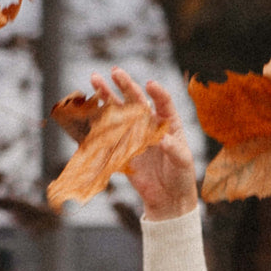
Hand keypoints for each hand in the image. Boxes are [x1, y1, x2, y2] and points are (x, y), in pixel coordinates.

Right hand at [91, 66, 198, 220]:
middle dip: (126, 86)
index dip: (157, 93)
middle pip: (137, 100)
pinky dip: (99, 121)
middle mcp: (150, 124)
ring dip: (108, 96)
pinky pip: (109, 133)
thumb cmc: (181, 176)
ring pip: (120, 111)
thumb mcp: (182, 162)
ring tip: (95, 79)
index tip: (150, 85)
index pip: (164, 102)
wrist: (168, 198)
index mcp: (168, 123)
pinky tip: (89, 108)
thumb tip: (161, 140)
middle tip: (115, 72)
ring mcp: (134, 134)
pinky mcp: (122, 148)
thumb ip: (173, 149)